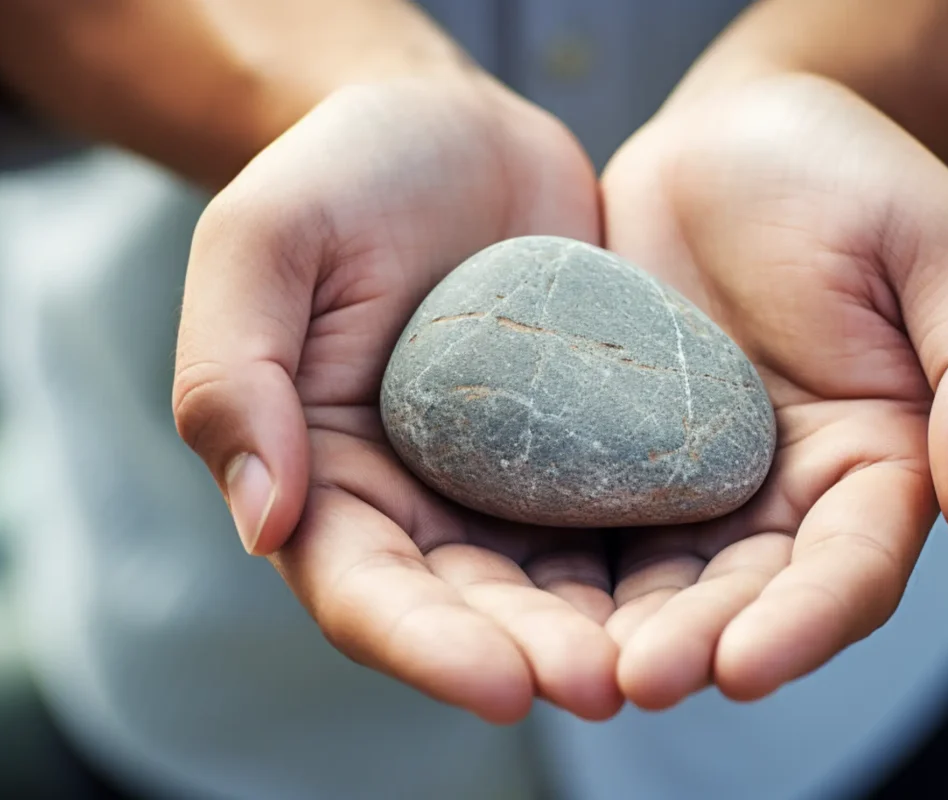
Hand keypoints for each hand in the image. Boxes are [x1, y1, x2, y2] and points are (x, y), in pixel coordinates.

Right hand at [172, 77, 623, 722]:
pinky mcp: (581, 448)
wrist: (449, 132)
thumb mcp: (262, 244)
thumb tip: (263, 523)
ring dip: (609, 630)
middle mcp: (416, 501)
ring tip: (674, 658)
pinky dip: (659, 554)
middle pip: (472, 608)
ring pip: (556, 582)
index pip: (365, 590)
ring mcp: (505, 481)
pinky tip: (714, 579)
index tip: (503, 685)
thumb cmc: (338, 176)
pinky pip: (619, 512)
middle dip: (536, 655)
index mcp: (325, 478)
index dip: (427, 646)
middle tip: (611, 685)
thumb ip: (233, 375)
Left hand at [599, 73, 947, 707]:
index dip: (805, 625)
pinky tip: (521, 596)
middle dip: (699, 645)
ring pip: (666, 578)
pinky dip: (567, 563)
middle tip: (636, 680)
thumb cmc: (853, 176)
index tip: (745, 667)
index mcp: (881, 463)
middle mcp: (790, 492)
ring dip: (626, 630)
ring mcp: (701, 478)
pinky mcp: (622, 450)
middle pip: (750, 596)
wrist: (736, 134)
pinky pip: (594, 517)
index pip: (853, 570)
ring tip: (574, 667)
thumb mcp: (945, 245)